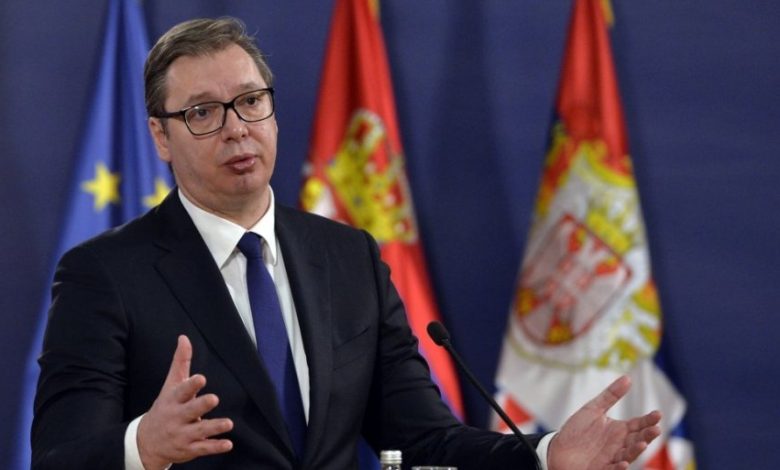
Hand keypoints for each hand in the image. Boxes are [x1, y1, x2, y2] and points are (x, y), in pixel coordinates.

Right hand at [137, 335, 233, 469]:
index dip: (191, 385)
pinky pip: (203, 448)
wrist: (146, 442)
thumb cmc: (165, 407)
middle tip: (214, 398)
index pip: (181, 391)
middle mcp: (177, 417)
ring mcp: (183, 434)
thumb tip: (184, 337)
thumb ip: (180, 362)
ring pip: (199, 431)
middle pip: (189, 410)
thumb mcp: (170, 385)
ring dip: (214, 427)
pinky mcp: (189, 448)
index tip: (201, 378)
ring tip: (228, 423)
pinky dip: (215, 446)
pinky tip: (228, 444)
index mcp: (173, 399)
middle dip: (201, 405)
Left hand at [548, 375, 661, 469]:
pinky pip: (613, 469)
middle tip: (656, 429)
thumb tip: (628, 378)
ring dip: (636, 450)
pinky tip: (623, 462)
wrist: (557, 449)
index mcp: (618, 430)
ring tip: (642, 443)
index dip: (648, 420)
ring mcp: (611, 458)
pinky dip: (619, 467)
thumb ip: (610, 395)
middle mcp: (618, 445)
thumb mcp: (593, 409)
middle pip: (637, 439)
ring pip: (628, 455)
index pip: (638, 424)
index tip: (658, 414)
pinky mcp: (602, 469)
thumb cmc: (576, 430)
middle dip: (647, 435)